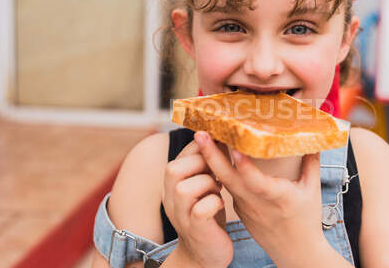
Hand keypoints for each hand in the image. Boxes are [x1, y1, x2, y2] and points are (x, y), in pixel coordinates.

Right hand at [162, 140, 232, 267]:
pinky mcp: (195, 229)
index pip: (180, 154)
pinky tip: (219, 205)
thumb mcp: (202, 184)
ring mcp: (180, 214)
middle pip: (173, 169)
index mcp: (172, 183)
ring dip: (208, 185)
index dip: (201, 148)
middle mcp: (169, 197)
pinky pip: (201, 209)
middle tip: (217, 174)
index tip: (219, 150)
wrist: (203, 253)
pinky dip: (214, 203)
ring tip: (218, 190)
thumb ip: (203, 164)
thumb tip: (217, 135)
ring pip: (186, 189)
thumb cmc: (206, 213)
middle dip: (202, 165)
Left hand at [194, 131, 327, 266]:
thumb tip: (313, 138)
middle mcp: (256, 202)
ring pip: (225, 181)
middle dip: (212, 155)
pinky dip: (220, 172)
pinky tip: (213, 155)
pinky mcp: (239, 209)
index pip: (256, 182)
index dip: (245, 166)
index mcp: (276, 197)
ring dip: (212, 161)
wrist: (295, 252)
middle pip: (229, 178)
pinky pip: (229, 187)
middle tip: (200, 135)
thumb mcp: (312, 190)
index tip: (234, 148)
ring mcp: (244, 207)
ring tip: (202, 138)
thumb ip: (311, 163)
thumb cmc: (306, 220)